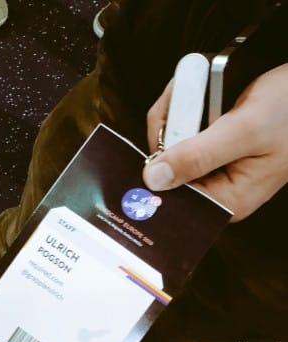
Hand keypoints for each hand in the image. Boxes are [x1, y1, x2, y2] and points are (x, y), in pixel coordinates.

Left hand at [143, 63, 287, 219]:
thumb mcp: (244, 130)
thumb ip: (198, 156)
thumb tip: (154, 178)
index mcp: (227, 200)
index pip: (173, 197)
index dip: (157, 169)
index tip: (160, 133)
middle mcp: (218, 189)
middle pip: (167, 171)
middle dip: (168, 130)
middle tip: (183, 95)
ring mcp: (215, 167)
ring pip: (172, 146)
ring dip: (176, 112)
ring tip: (193, 85)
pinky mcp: (214, 146)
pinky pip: (186, 131)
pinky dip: (186, 106)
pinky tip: (197, 88)